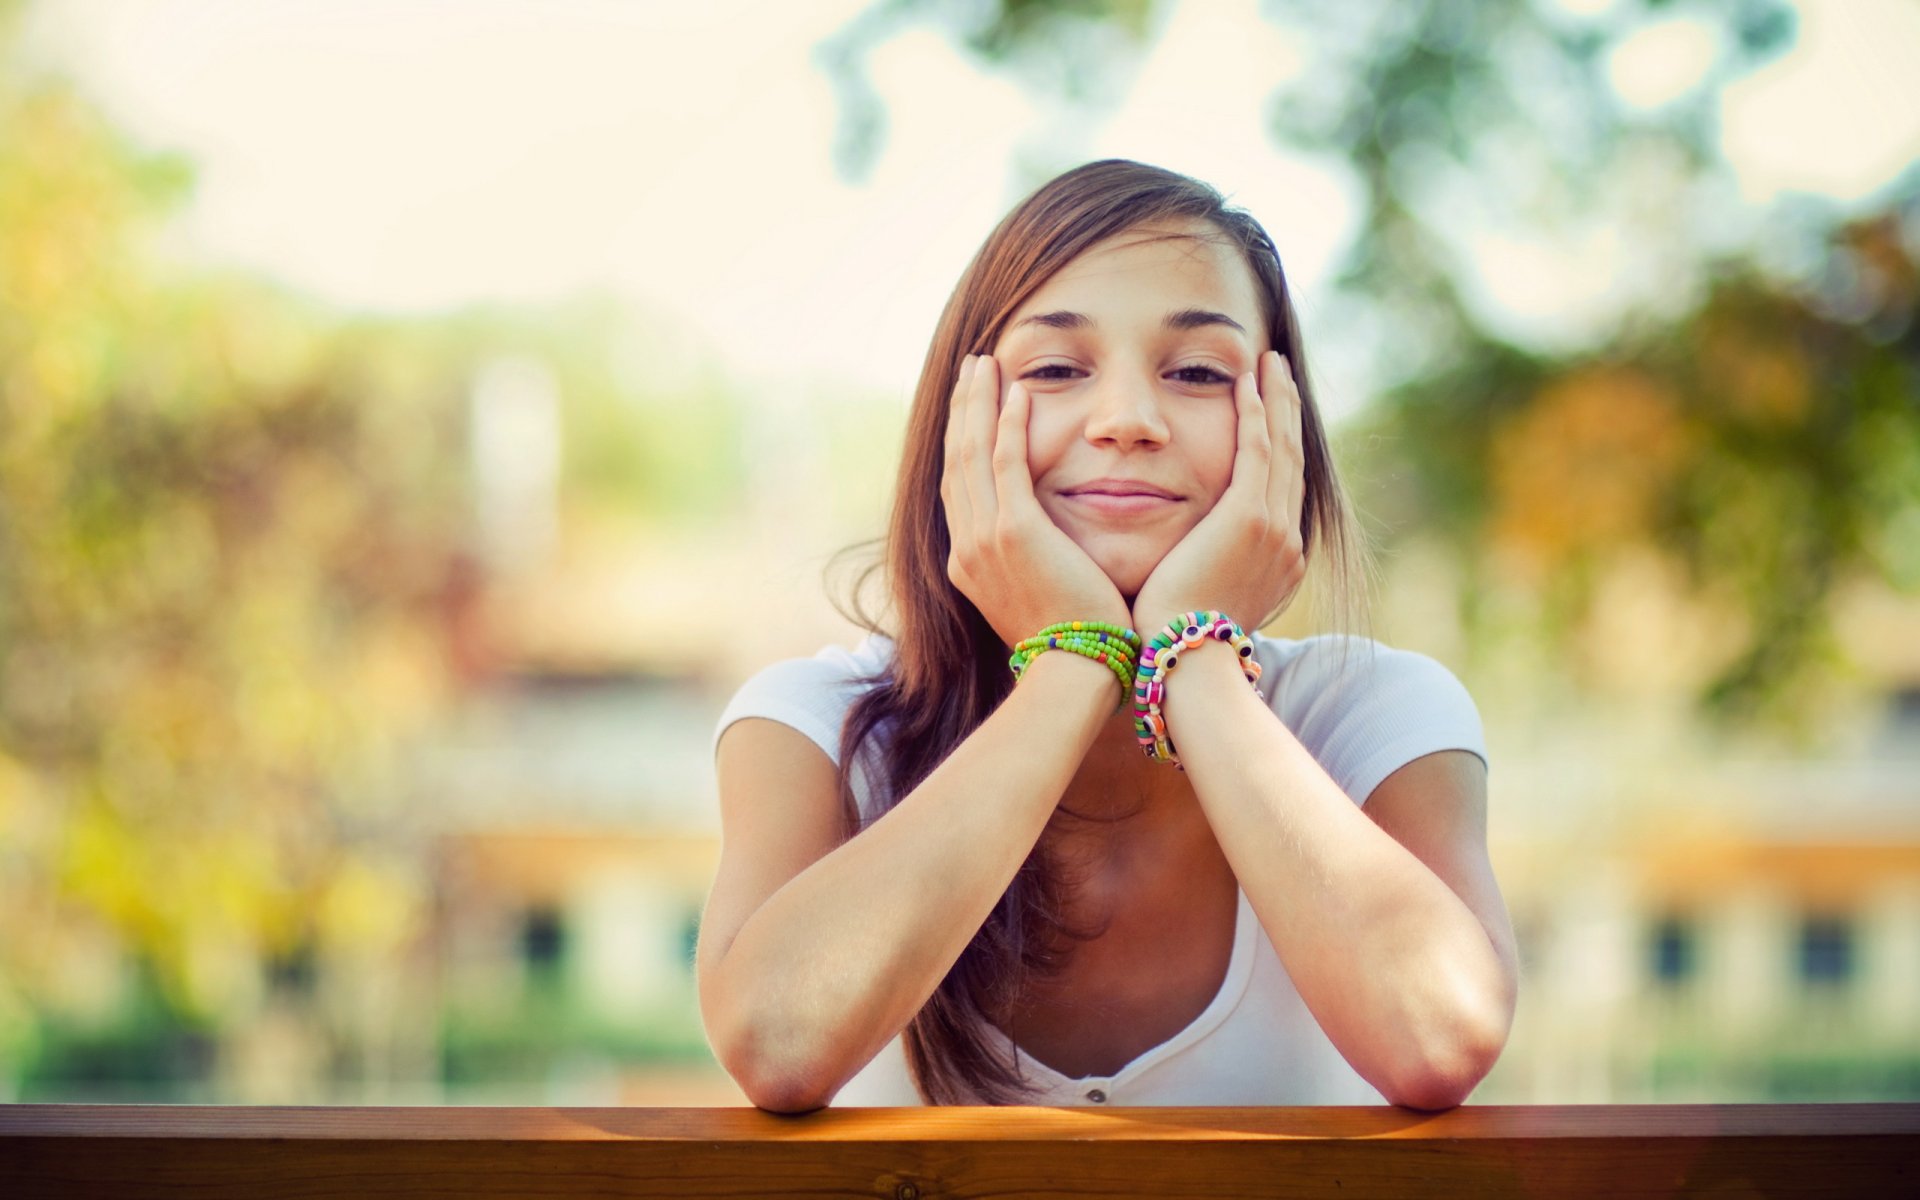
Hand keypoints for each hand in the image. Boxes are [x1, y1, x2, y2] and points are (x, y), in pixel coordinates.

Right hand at [943, 354, 1131, 646]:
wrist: (1076, 675)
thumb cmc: (1072, 646)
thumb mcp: (1038, 600)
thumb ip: (1035, 565)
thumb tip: (1049, 552)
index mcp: (967, 565)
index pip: (959, 487)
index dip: (962, 440)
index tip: (972, 406)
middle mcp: (965, 548)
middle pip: (955, 461)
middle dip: (962, 410)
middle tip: (972, 369)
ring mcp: (983, 541)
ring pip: (971, 454)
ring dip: (978, 404)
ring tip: (986, 365)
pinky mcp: (1014, 534)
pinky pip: (1005, 463)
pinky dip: (1006, 424)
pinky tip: (1017, 393)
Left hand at [1129, 350, 1306, 635]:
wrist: (1186, 663)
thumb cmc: (1177, 644)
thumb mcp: (1202, 603)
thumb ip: (1202, 572)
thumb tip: (1186, 565)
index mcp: (1276, 561)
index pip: (1280, 489)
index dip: (1279, 446)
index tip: (1271, 415)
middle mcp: (1285, 540)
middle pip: (1290, 459)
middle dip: (1286, 412)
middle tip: (1280, 373)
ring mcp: (1273, 527)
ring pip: (1280, 446)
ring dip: (1275, 400)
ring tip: (1270, 364)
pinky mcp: (1249, 517)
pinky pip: (1257, 449)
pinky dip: (1255, 413)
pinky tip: (1246, 383)